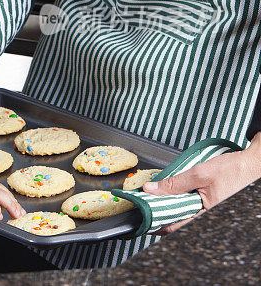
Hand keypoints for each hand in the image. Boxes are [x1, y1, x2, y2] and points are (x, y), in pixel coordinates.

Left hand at [143, 134, 260, 234]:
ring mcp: (206, 208)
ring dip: (167, 202)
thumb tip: (151, 189)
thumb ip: (174, 183)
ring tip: (153, 195)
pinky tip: (170, 190)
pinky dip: (177, 196)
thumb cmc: (233, 170)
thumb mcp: (199, 174)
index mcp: (204, 213)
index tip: (140, 216)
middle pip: (174, 217)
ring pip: (180, 209)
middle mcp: (205, 214)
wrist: (251, 163)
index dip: (154, 222)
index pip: (173, 226)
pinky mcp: (207, 200)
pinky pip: (188, 201)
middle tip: (143, 202)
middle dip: (158, 210)